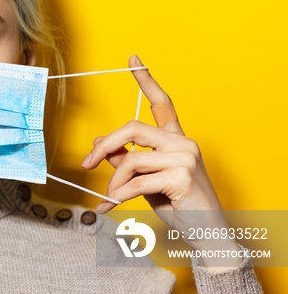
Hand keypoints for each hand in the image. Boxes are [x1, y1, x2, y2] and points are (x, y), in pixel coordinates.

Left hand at [81, 55, 240, 263]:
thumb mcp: (146, 181)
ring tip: (109, 198)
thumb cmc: (178, 206)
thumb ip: (126, 160)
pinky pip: (137, 182)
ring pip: (131, 159)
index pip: (162, 103)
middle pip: (133, 128)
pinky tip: (111, 206)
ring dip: (114, 182)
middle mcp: (183, 142)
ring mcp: (185, 157)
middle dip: (105, 145)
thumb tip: (100, 142)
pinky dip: (119, 196)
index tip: (133, 58)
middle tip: (87, 164)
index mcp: (176, 139)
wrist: (206, 234)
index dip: (146, 80)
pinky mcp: (182, 176)